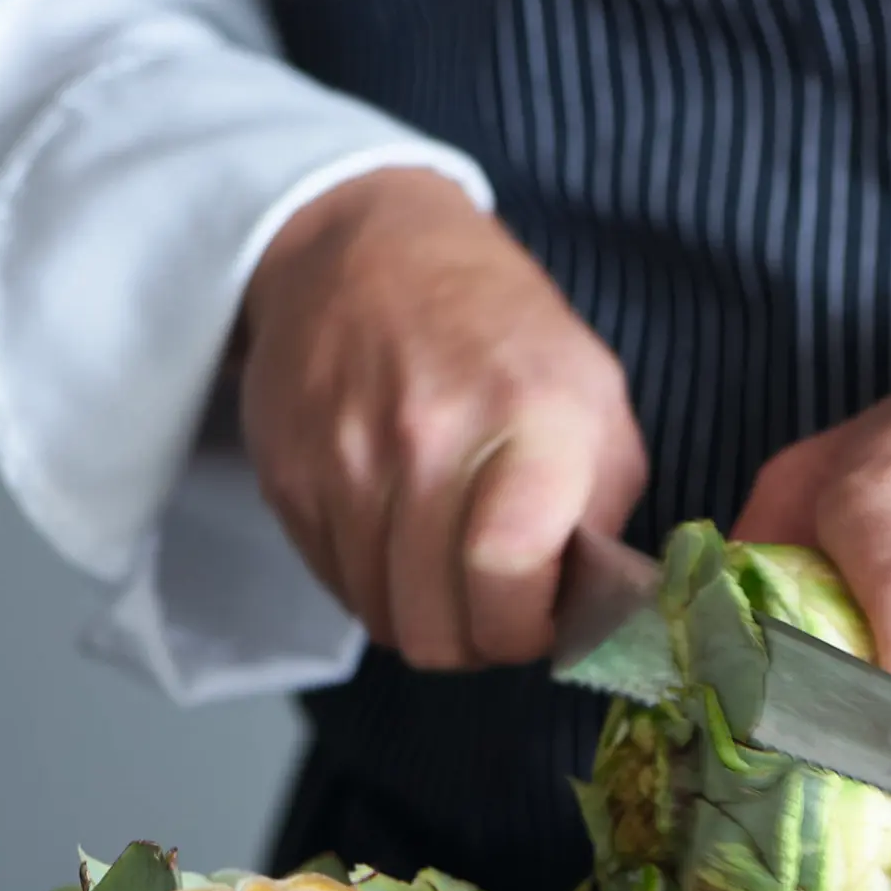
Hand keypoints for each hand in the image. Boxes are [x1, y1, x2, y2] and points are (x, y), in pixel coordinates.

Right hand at [238, 168, 645, 666]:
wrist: (367, 252)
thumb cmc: (501, 332)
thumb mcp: (592, 396)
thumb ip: (602, 509)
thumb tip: (596, 611)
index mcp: (531, 421)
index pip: (508, 584)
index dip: (527, 632)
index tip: (539, 617)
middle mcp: (431, 442)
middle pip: (438, 628)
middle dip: (475, 639)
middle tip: (492, 604)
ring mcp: (347, 462)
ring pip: (382, 618)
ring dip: (421, 614)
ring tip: (446, 564)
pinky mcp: (289, 478)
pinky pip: (335, 584)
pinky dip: (372, 580)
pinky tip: (398, 532)